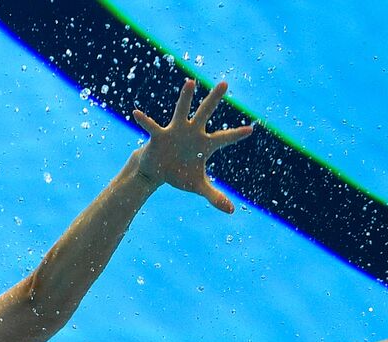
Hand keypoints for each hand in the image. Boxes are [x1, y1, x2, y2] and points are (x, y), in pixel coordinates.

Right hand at [132, 80, 253, 212]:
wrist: (157, 172)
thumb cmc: (180, 174)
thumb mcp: (198, 186)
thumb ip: (215, 196)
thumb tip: (231, 211)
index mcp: (204, 144)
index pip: (224, 139)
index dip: (236, 135)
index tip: (251, 130)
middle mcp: (192, 132)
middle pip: (206, 112)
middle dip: (214, 99)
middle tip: (225, 83)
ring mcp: (176, 131)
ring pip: (182, 110)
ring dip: (185, 97)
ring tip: (190, 82)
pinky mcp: (159, 136)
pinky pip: (152, 127)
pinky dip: (144, 121)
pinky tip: (136, 113)